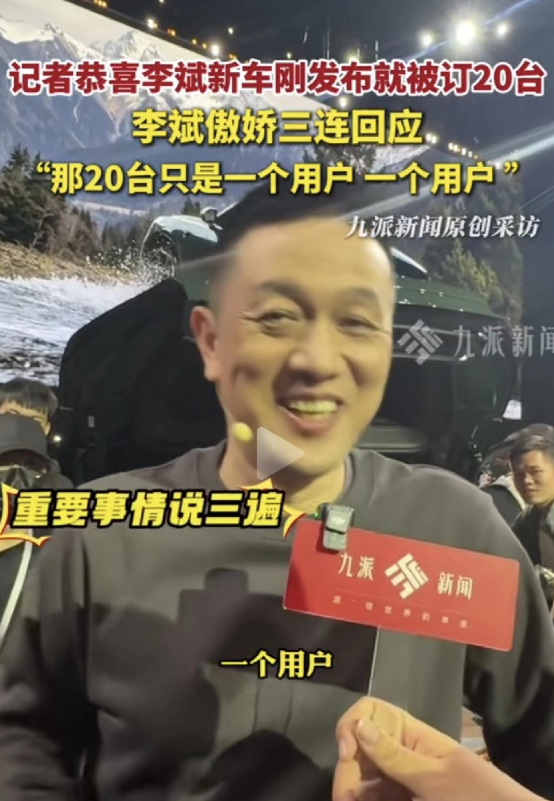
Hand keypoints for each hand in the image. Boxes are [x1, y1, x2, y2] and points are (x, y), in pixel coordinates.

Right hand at [333, 697, 537, 800]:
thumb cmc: (475, 796)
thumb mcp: (434, 778)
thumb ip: (395, 755)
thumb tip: (358, 725)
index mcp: (411, 733)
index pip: (370, 712)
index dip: (352, 726)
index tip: (347, 754)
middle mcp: (402, 752)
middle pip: (360, 750)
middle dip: (349, 773)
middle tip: (345, 800)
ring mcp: (403, 780)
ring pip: (366, 779)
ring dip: (356, 791)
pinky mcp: (404, 797)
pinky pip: (379, 795)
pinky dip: (369, 798)